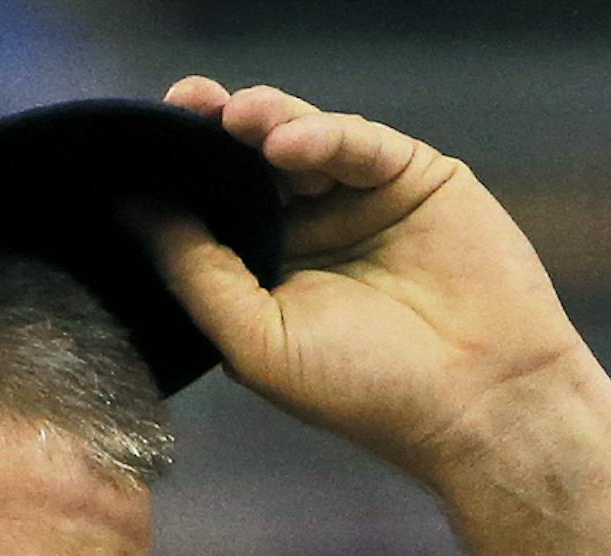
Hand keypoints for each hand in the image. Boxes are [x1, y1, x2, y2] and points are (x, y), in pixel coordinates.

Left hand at [136, 79, 595, 482]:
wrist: (477, 399)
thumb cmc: (364, 390)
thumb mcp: (257, 341)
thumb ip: (196, 274)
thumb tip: (133, 211)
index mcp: (264, 277)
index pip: (211, 212)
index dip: (179, 176)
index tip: (140, 142)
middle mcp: (308, 235)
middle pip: (249, 165)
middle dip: (213, 132)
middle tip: (183, 102)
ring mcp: (359, 201)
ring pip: (301, 142)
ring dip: (264, 123)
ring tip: (236, 120)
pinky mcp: (411, 176)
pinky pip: (358, 142)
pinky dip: (322, 134)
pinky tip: (287, 143)